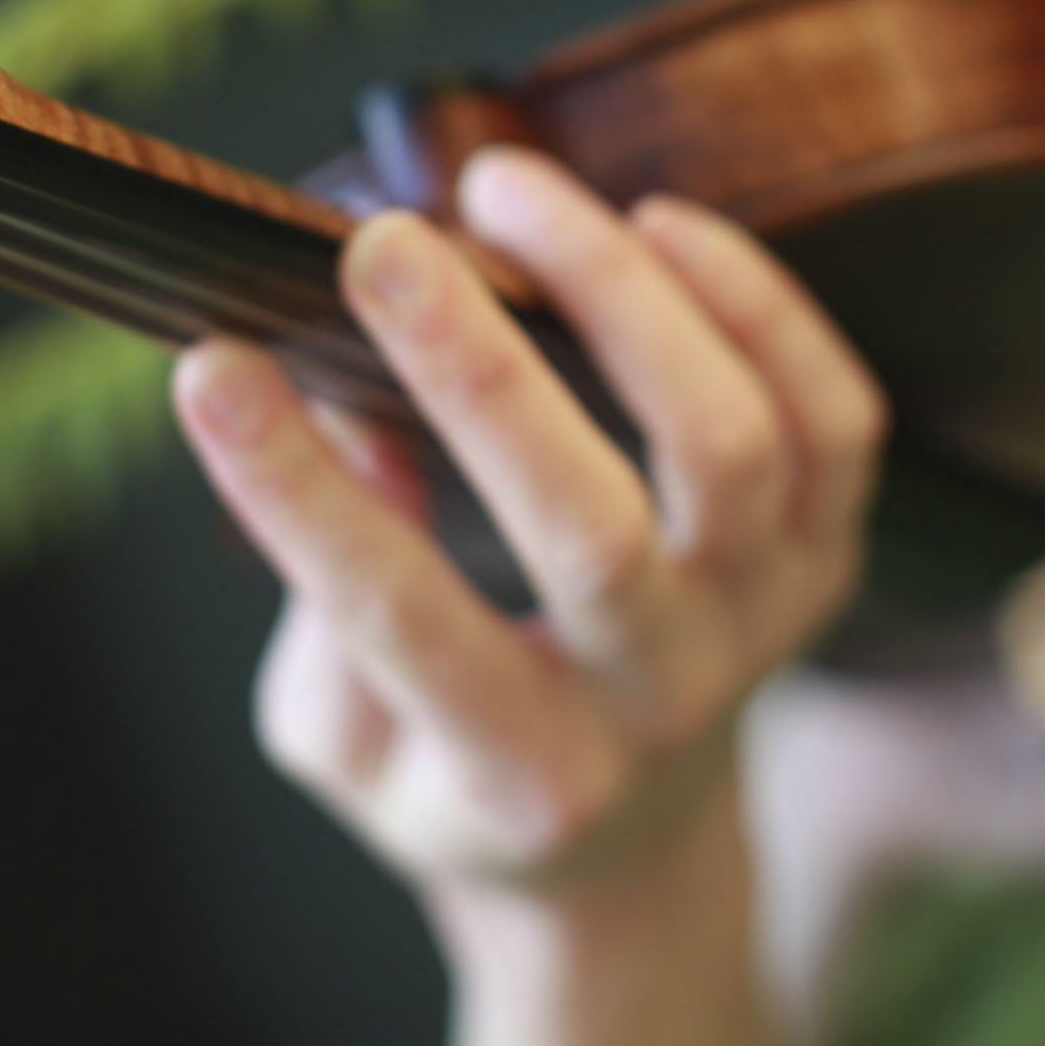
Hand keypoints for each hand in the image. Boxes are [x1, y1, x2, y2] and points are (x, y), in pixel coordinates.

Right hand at [171, 145, 887, 909]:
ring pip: (728, 445)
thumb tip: (351, 424)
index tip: (212, 366)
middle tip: (376, 243)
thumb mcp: (348, 739)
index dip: (293, 487)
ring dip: (617, 294)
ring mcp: (760, 624)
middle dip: (475, 367)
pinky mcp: (825, 554)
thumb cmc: (456, 774)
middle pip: (588, 525)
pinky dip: (758, 305)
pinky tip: (656, 225)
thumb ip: (329, 616)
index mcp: (520, 773)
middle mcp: (659, 702)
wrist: (632, 853)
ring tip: (506, 191)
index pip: (395, 615)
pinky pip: (832, 416)